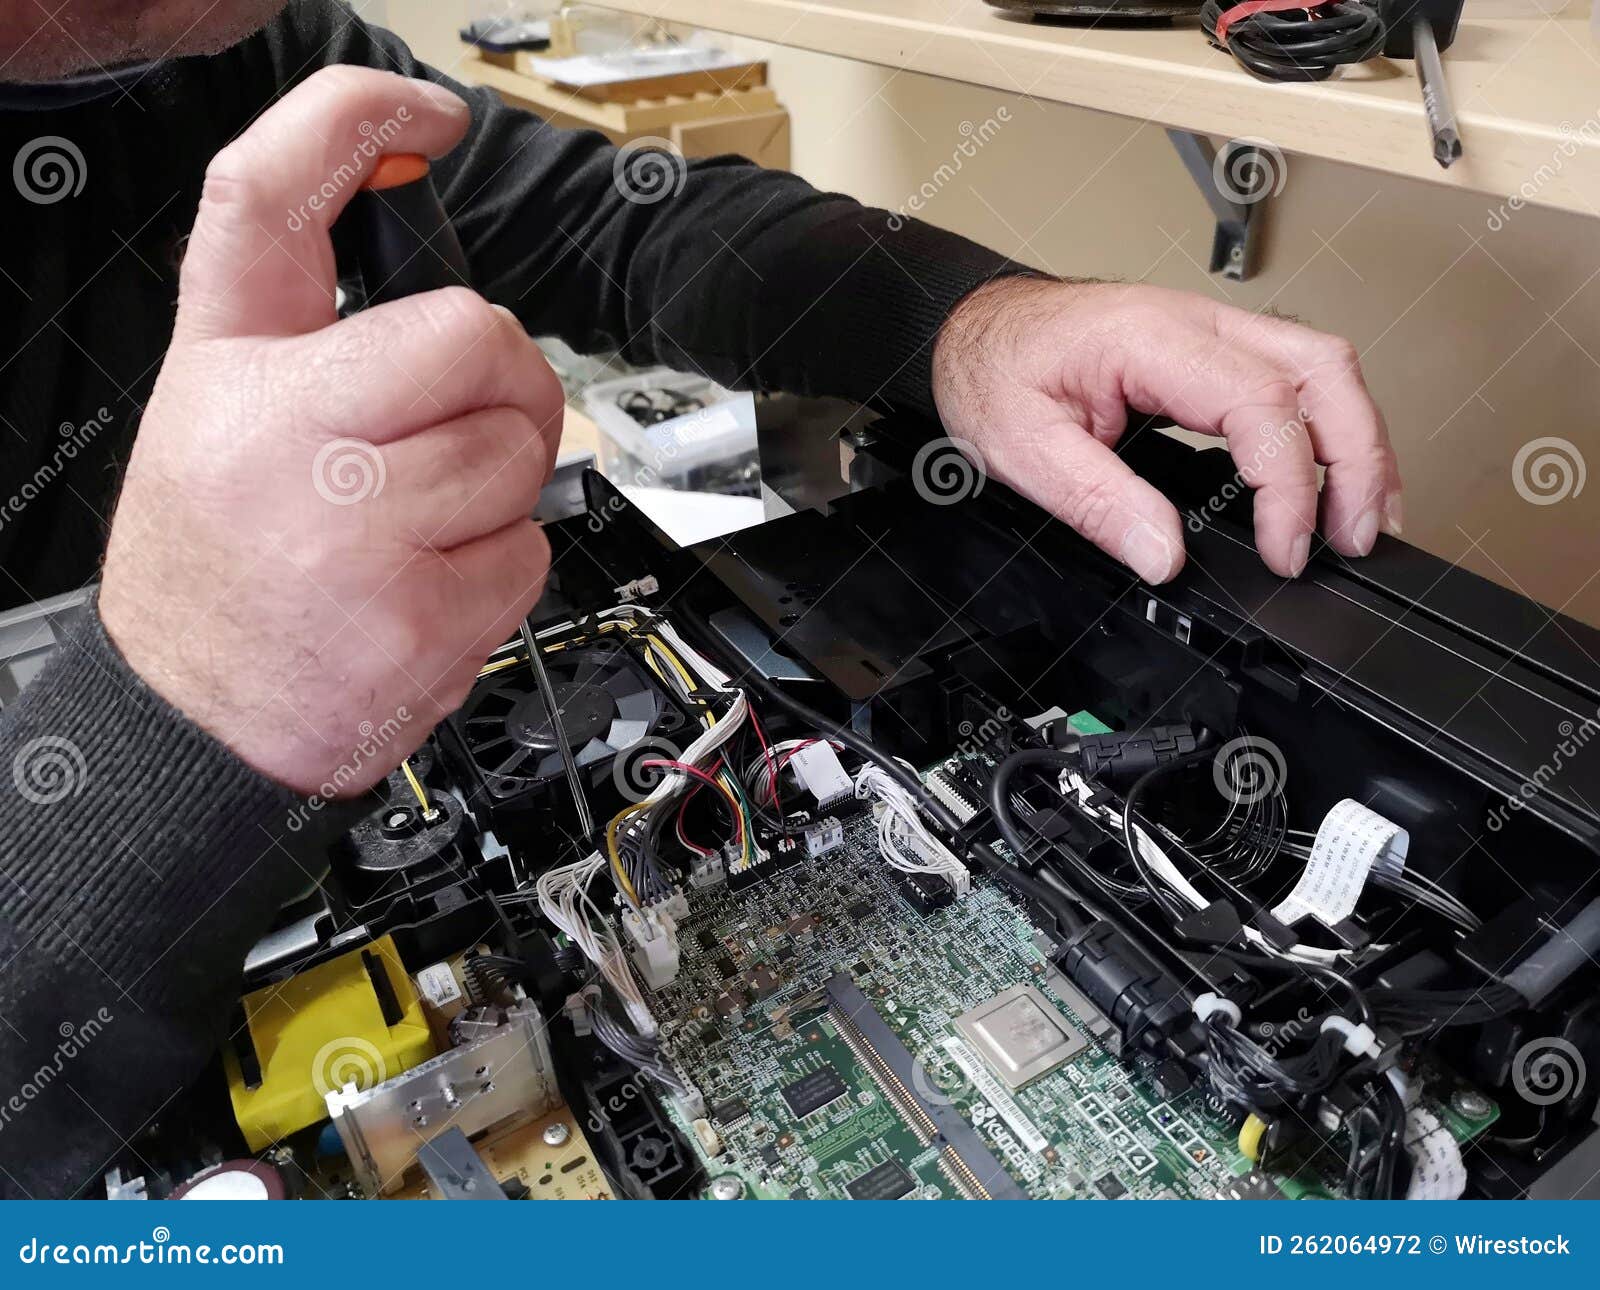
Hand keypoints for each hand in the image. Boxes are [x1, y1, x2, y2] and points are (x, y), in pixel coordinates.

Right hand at [100, 67, 561, 797]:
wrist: (191, 720)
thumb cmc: (216, 568)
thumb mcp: (215, 420)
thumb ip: (309, 335)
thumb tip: (439, 287)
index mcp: (229, 375)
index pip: (266, 202)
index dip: (350, 121)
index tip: (423, 115)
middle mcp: (284, 441)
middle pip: (478, 340)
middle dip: (505, 381)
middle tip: (466, 421)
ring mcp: (355, 535)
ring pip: (519, 453)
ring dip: (500, 489)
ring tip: (420, 526)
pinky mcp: (419, 619)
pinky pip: (530, 552)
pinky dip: (503, 570)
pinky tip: (428, 588)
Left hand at [931, 277, 1398, 582]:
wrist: (973, 327)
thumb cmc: (992, 368)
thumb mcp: (1022, 448)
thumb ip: (1097, 502)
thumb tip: (1164, 557)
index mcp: (1150, 339)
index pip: (1259, 403)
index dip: (1289, 485)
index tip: (1284, 550)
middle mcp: (1196, 322)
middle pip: (1322, 370)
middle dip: (1359, 459)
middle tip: (1356, 539)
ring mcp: (1211, 329)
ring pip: (1323, 366)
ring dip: (1358, 442)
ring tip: (1362, 520)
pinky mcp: (1212, 348)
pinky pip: (1295, 375)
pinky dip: (1328, 428)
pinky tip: (1332, 479)